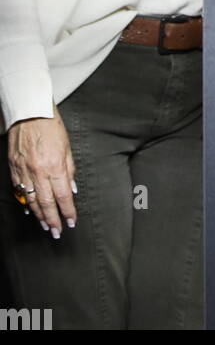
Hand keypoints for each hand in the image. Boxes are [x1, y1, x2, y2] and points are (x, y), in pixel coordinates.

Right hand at [8, 105, 76, 236]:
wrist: (29, 112)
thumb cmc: (51, 126)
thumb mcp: (67, 146)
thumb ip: (69, 170)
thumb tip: (71, 190)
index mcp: (55, 166)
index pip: (62, 196)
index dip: (67, 212)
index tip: (71, 221)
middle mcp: (38, 172)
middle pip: (46, 203)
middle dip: (53, 220)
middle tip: (57, 232)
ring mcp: (24, 171)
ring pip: (31, 200)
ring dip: (39, 215)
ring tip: (46, 225)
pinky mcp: (14, 168)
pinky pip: (19, 190)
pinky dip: (24, 202)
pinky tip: (29, 210)